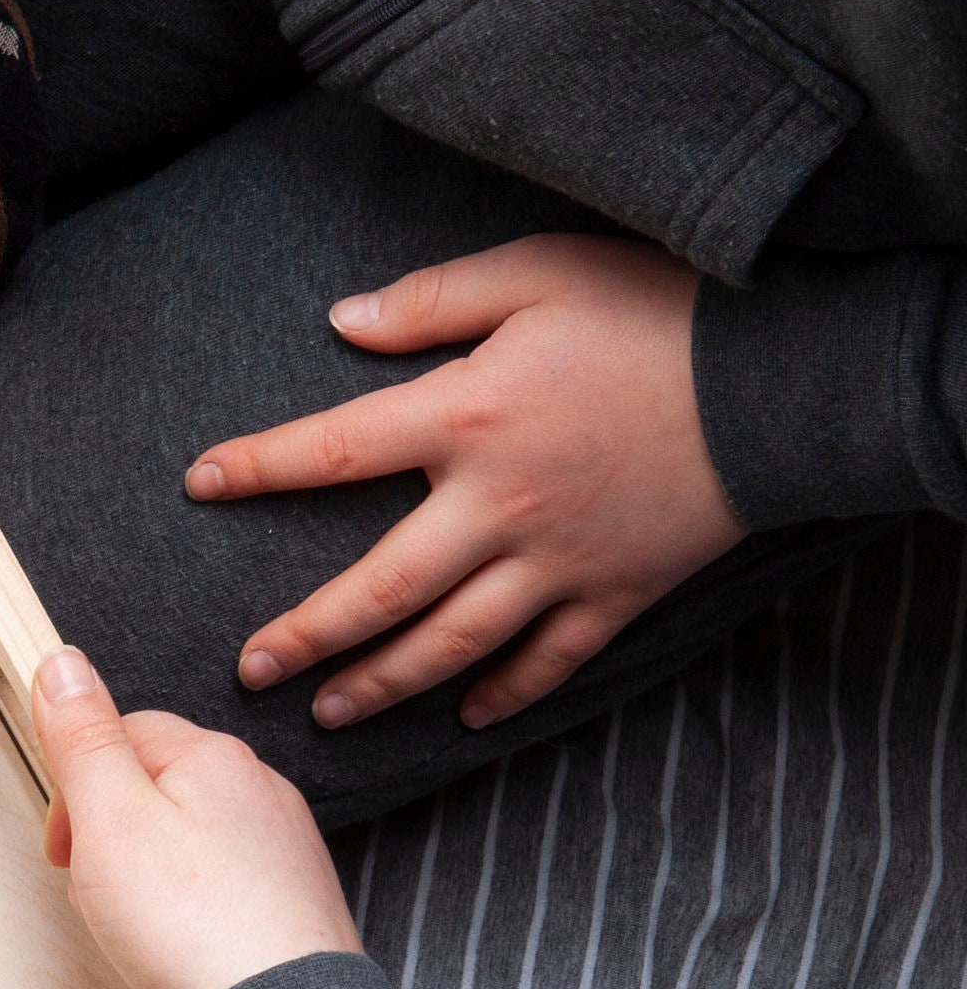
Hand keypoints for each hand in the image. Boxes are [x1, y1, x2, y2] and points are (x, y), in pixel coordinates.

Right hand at [33, 646, 360, 988]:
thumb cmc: (195, 924)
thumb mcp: (110, 817)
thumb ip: (82, 738)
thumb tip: (61, 663)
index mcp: (214, 758)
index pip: (125, 734)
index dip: (76, 791)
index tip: (63, 848)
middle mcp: (260, 793)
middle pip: (155, 797)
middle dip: (110, 850)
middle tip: (96, 901)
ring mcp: (281, 852)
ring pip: (184, 856)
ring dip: (143, 901)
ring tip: (137, 946)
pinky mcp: (291, 906)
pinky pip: (217, 905)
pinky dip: (183, 935)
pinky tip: (170, 974)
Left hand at [187, 235, 744, 732]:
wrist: (786, 374)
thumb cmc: (660, 309)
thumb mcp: (539, 273)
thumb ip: (432, 302)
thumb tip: (340, 323)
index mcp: (466, 419)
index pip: (333, 452)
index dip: (260, 467)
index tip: (202, 484)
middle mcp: (497, 506)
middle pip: (377, 590)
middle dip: (306, 636)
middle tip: (250, 673)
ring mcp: (556, 561)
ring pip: (449, 643)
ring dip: (381, 683)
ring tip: (327, 714)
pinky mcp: (615, 592)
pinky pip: (549, 661)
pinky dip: (504, 693)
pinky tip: (461, 716)